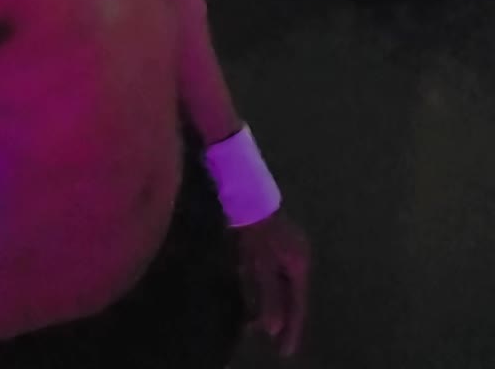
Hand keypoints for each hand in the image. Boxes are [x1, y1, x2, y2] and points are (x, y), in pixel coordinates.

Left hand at [231, 209, 309, 357]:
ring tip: (266, 328)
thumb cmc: (256, 234)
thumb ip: (269, 297)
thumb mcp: (261, 267)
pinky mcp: (280, 246)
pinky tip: (262, 302)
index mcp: (299, 266)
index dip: (292, 329)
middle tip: (278, 345)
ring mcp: (291, 251)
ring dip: (277, 307)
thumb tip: (274, 329)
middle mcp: (300, 260)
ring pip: (285, 288)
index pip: (298, 305)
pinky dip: (272, 292)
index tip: (285, 351)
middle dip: (284, 321)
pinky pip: (279, 277)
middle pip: (293, 297)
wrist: (249, 198)